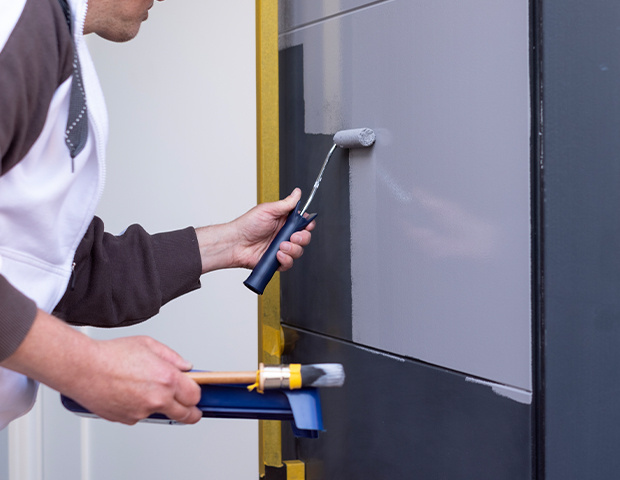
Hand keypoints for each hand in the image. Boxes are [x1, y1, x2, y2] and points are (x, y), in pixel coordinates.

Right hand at [2, 311, 201, 424]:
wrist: (83, 368)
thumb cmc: (111, 354)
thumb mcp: (149, 345)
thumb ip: (172, 357)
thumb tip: (185, 367)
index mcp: (167, 379)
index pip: (195, 395)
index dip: (197, 394)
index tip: (196, 393)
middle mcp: (157, 398)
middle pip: (185, 415)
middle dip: (191, 412)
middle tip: (191, 408)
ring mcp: (142, 411)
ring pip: (160, 413)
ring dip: (158, 405)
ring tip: (143, 387)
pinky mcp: (127, 419)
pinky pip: (140, 415)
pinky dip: (138, 407)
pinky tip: (128, 392)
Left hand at [195, 188, 314, 272]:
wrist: (235, 243)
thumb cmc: (247, 225)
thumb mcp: (268, 210)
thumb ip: (287, 203)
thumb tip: (297, 192)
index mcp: (284, 221)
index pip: (303, 223)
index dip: (308, 224)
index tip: (307, 225)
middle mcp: (284, 235)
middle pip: (304, 238)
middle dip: (302, 238)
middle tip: (293, 236)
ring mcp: (281, 249)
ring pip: (298, 252)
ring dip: (293, 249)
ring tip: (281, 246)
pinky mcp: (277, 261)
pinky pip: (289, 264)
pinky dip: (286, 260)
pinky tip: (277, 254)